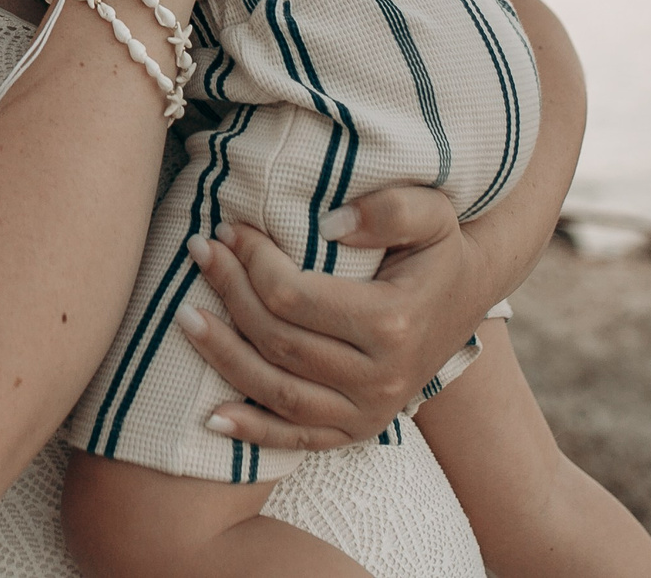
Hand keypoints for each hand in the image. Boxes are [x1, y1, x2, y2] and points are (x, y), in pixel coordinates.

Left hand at [174, 186, 507, 449]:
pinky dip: (253, 433)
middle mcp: (382, 378)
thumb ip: (389, 209)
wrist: (467, 292)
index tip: (228, 229)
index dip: (252, 263)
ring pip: (278, 393)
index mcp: (394, 323)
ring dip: (223, 357)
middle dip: (229, 295)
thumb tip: (331, 224)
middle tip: (200, 253)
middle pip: (279, 342)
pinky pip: (298, 440)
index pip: (295, 298)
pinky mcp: (360, 430)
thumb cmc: (438, 245)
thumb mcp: (431, 211)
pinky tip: (212, 417)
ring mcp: (370, 411)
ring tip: (184, 316)